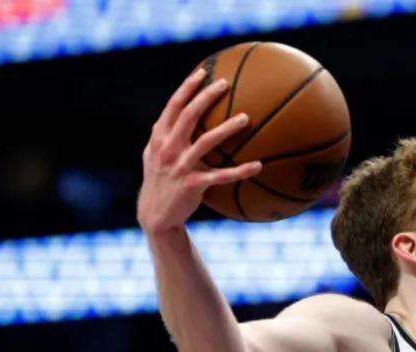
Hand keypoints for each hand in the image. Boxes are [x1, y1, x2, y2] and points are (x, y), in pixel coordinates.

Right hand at [137, 69, 260, 233]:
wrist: (156, 214)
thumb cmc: (161, 181)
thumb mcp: (156, 155)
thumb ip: (166, 135)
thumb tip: (180, 114)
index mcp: (160, 138)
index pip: (173, 105)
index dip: (187, 87)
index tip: (203, 73)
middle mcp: (168, 148)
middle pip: (188, 115)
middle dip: (206, 97)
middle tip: (225, 84)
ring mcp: (180, 166)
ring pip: (206, 141)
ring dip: (227, 128)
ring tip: (246, 118)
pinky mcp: (193, 184)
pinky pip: (221, 175)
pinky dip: (241, 170)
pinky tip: (259, 165)